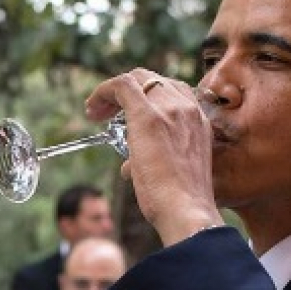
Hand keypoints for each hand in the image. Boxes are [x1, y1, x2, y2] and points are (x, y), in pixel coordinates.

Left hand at [85, 70, 222, 245]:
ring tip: (97, 112)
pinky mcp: (148, 116)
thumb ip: (155, 161)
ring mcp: (170, 110)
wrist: (187, 210)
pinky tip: (92, 109)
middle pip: (155, 80)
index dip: (147, 96)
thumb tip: (130, 168)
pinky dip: (104, 91)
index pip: (173, 91)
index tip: (127, 114)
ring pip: (139, 78)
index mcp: (198, 122)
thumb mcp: (173, 173)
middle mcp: (188, 110)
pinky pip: (122, 85)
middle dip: (128, 91)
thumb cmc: (180, 202)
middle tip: (107, 113)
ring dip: (114, 92)